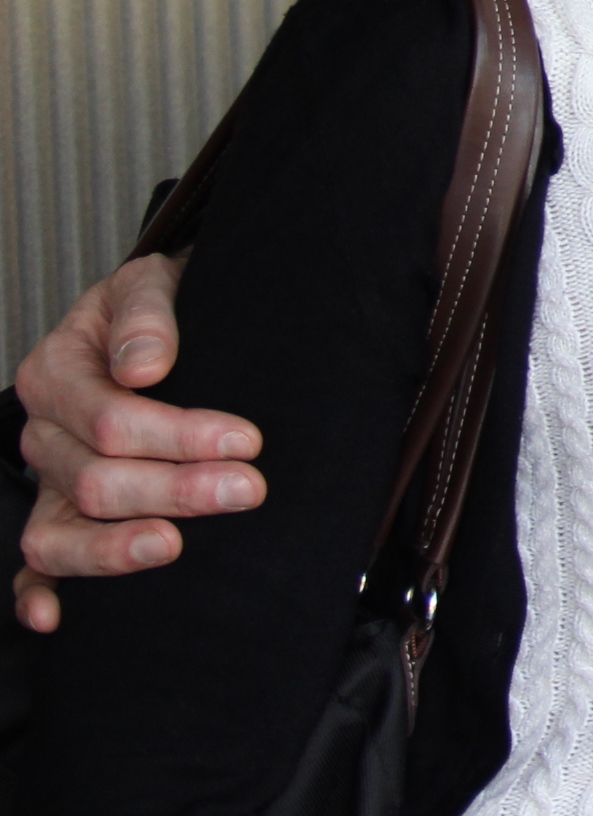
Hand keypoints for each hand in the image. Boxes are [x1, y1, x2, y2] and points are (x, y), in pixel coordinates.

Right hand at [12, 252, 262, 631]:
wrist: (163, 322)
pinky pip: (34, 564)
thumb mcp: (152, 284)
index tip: (245, 439)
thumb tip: (144, 366)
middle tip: (247, 489)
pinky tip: (56, 618)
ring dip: (117, 548)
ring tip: (174, 548)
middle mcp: (44, 433)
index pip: (111, 420)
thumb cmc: (160, 308)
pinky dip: (37, 594)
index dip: (179, 435)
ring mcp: (49, 482)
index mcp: (56, 373)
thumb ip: (147, 315)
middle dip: (176, 489)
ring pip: (60, 533)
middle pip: (96, 480)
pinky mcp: (59, 516)